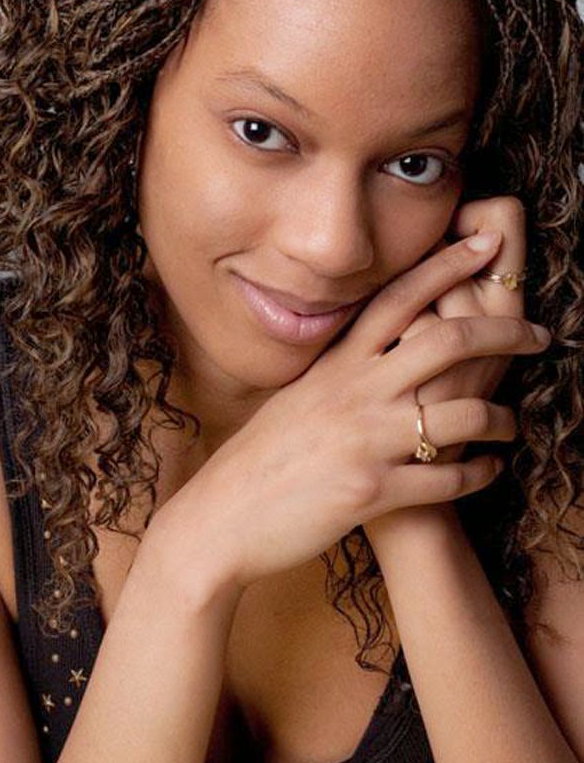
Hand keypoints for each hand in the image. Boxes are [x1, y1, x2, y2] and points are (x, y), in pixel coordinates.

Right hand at [153, 227, 548, 592]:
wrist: (222, 517)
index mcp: (337, 366)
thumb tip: (371, 347)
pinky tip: (489, 470)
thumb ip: (338, 371)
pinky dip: (479, 474)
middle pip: (446, 342)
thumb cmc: (260, 458)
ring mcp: (366, 443)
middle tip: (540, 334)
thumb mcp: (297, 398)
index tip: (485, 245)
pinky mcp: (372, 493)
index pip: (399, 299)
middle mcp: (355, 394)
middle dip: (505, 332)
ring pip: (460, 414)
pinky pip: (447, 481)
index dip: (446, 266)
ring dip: (501, 417)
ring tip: (513, 421)